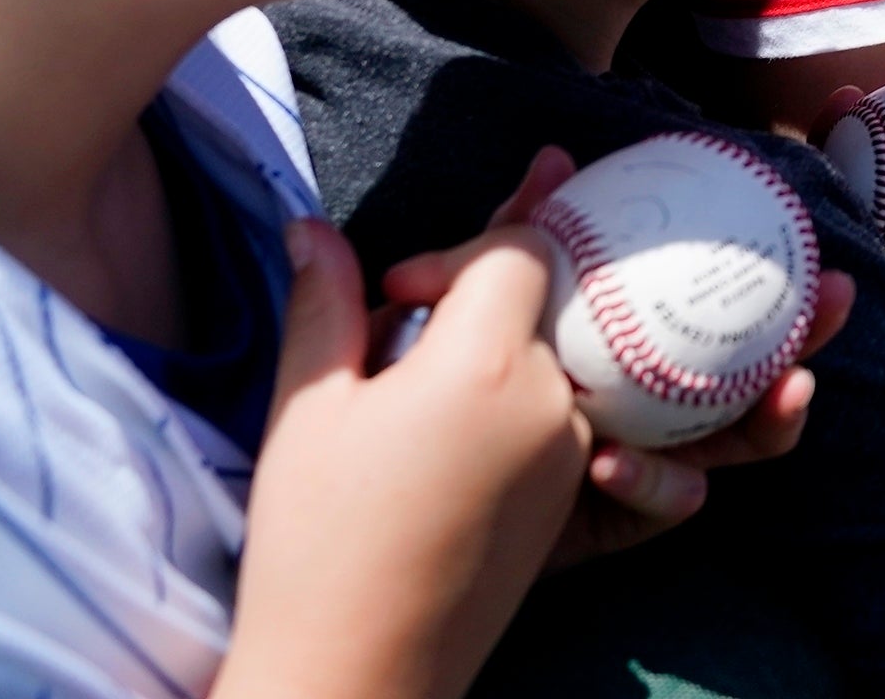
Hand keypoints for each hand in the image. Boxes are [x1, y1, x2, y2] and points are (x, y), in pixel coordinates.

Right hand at [223, 215, 586, 698]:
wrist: (356, 665)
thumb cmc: (318, 537)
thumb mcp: (309, 406)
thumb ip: (325, 302)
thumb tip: (313, 228)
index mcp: (491, 363)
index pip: (521, 248)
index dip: (459, 250)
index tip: (394, 290)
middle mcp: (555, 400)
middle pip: (547, 297)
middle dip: (486, 284)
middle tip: (423, 289)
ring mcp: (575, 453)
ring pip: (553, 354)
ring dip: (501, 345)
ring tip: (416, 371)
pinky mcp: (573, 498)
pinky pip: (559, 412)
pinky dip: (516, 398)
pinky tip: (447, 423)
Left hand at [371, 147, 856, 567]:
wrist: (377, 503)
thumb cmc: (419, 394)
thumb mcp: (467, 305)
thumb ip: (511, 238)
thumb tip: (555, 156)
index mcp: (619, 348)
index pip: (702, 311)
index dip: (762, 279)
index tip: (806, 245)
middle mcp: (640, 404)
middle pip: (744, 372)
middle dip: (802, 337)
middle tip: (834, 300)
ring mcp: (633, 465)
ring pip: (724, 445)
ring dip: (766, 419)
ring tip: (786, 391)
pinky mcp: (607, 524)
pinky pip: (655, 505)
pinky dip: (649, 484)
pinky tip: (612, 464)